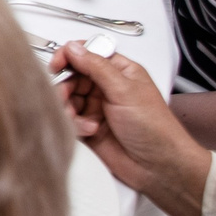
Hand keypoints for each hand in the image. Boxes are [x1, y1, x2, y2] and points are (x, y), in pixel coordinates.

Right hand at [53, 41, 211, 215]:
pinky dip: (75, 124)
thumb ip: (96, 66)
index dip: (70, 56)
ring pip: (67, 99)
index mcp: (120, 72)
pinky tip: (90, 130)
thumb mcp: (125, 90)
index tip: (58, 64)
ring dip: (69, 107)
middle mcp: (107, 88)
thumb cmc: (155, 128)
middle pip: (72, 77)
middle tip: (64, 95)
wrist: (157, 167)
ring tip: (79, 117)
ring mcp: (97, 108)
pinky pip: (68, 119)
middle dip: (65, 86)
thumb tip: (74, 48)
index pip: (88, 54)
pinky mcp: (88, 128)